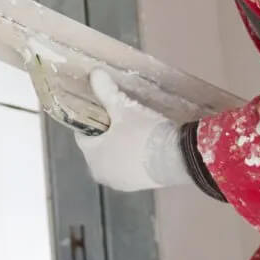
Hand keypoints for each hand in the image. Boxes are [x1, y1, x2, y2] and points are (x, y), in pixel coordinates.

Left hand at [74, 69, 193, 192]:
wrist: (176, 158)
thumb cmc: (143, 133)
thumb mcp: (124, 109)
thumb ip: (106, 92)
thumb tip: (95, 73)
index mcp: (92, 157)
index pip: (83, 134)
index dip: (92, 119)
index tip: (104, 110)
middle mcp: (102, 174)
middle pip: (98, 147)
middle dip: (107, 133)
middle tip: (122, 118)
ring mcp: (120, 183)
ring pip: (113, 157)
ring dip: (119, 145)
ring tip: (134, 130)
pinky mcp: (137, 186)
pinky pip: (128, 167)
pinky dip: (131, 157)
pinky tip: (144, 145)